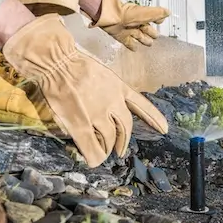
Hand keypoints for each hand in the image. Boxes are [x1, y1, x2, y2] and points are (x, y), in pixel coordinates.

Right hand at [1, 13, 167, 166]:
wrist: (57, 62)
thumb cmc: (74, 62)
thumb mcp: (102, 72)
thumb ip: (109, 89)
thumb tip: (110, 106)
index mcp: (119, 87)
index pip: (142, 105)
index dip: (154, 119)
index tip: (164, 129)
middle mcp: (113, 102)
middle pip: (125, 128)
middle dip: (122, 141)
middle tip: (119, 150)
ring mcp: (98, 114)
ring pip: (109, 139)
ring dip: (107, 148)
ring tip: (104, 153)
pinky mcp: (81, 124)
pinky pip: (92, 147)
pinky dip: (94, 157)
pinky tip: (94, 161)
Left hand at [90, 0, 169, 50]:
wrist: (111, 18)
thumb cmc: (128, 14)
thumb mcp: (146, 13)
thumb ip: (158, 13)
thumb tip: (168, 12)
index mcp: (142, 16)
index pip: (152, 18)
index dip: (157, 20)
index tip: (160, 22)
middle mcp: (135, 23)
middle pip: (146, 29)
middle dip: (151, 33)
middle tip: (156, 36)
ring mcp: (128, 30)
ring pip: (138, 36)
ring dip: (144, 40)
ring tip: (149, 43)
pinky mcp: (121, 37)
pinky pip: (128, 43)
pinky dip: (132, 46)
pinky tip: (135, 49)